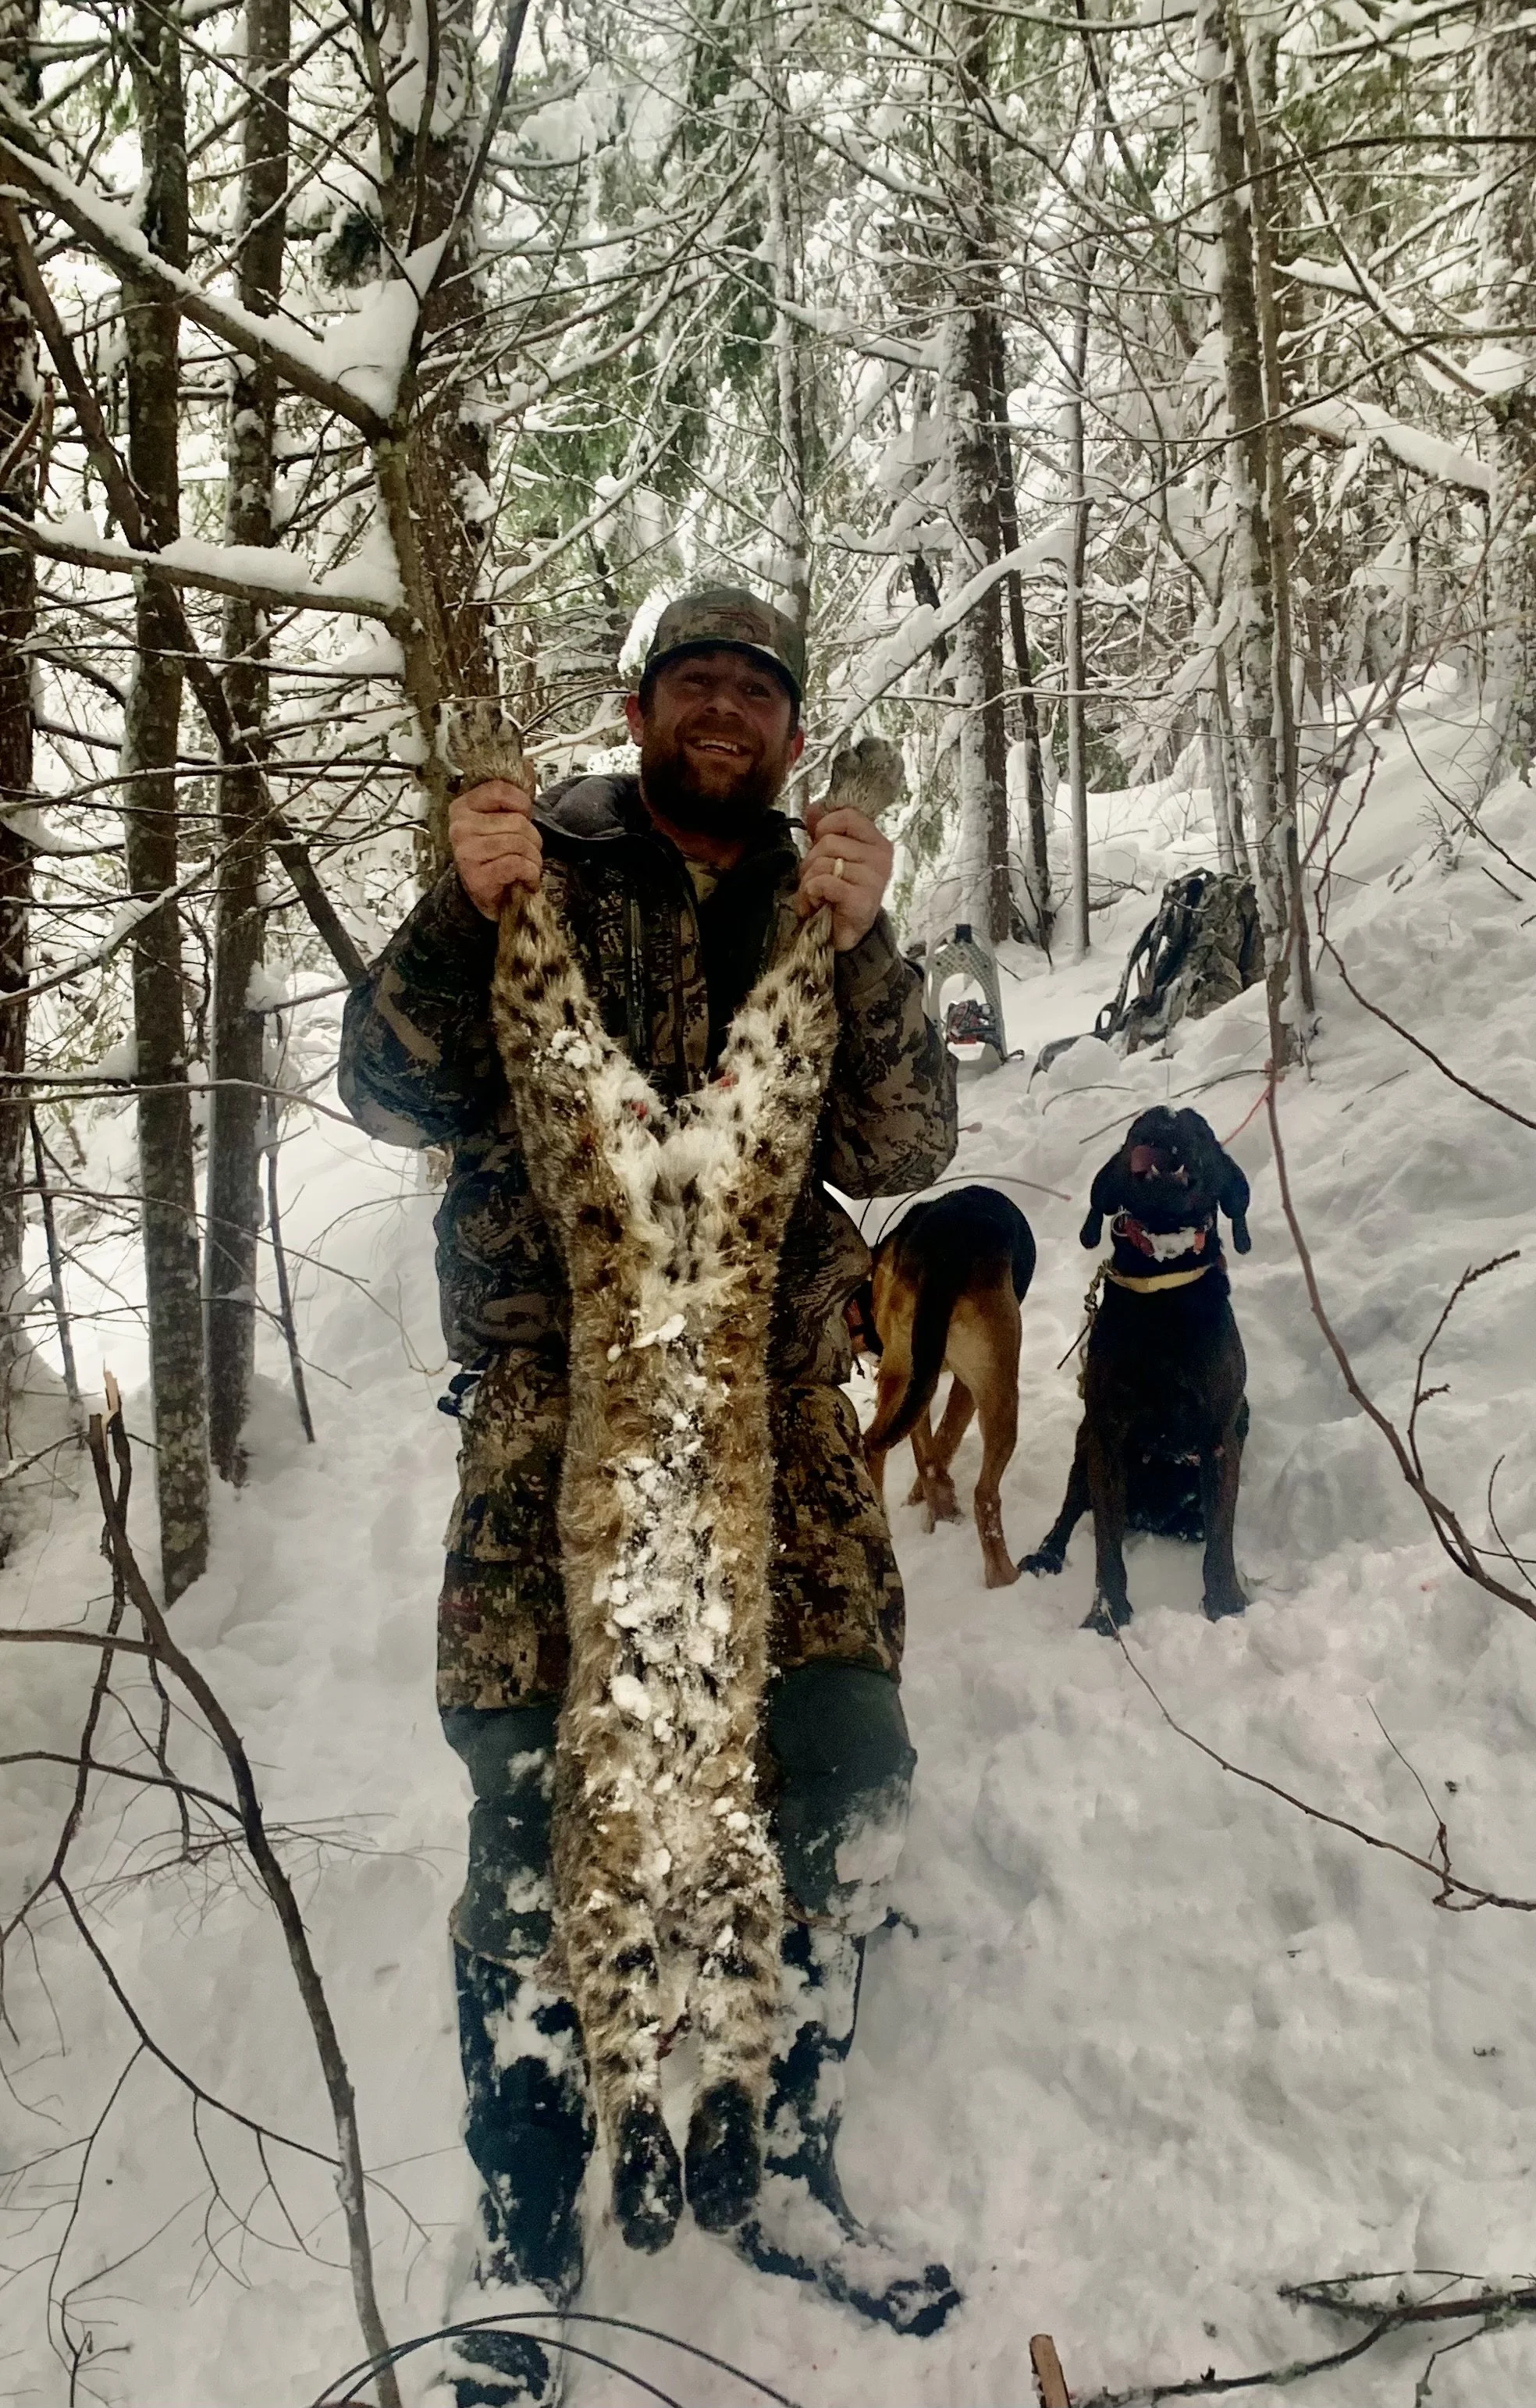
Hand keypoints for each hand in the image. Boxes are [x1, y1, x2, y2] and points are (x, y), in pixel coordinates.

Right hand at [449, 779, 541, 918]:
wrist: (486, 896)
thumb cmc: (496, 855)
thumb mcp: (502, 820)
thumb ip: (513, 794)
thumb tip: (525, 764)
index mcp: (463, 806)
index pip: (499, 789)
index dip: (522, 803)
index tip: (523, 817)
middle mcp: (460, 827)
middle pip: (517, 821)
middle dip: (533, 839)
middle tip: (527, 851)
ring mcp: (466, 852)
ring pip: (519, 843)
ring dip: (533, 859)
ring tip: (526, 866)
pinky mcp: (477, 877)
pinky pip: (517, 864)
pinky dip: (530, 873)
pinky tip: (525, 879)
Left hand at [796, 799, 891, 952]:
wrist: (845, 934)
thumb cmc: (838, 893)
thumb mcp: (830, 856)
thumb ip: (824, 830)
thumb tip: (815, 806)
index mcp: (876, 842)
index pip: (847, 815)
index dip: (824, 826)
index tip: (819, 844)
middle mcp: (880, 857)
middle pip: (829, 841)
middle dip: (810, 861)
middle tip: (814, 881)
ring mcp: (873, 879)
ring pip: (823, 863)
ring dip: (808, 882)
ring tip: (814, 896)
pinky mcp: (862, 900)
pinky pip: (824, 882)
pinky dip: (811, 894)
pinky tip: (816, 904)